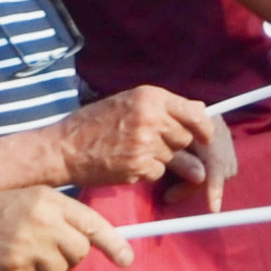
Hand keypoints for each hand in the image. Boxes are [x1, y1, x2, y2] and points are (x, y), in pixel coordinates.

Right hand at [0, 184, 119, 270]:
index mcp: (50, 199)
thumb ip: (59, 216)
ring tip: (20, 253)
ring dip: (44, 267)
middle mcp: (45, 220)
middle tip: (45, 251)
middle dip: (68, 256)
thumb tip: (88, 241)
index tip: (127, 260)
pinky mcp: (14, 267)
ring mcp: (30, 245)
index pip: (92, 223)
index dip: (114, 243)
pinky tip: (7, 263)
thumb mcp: (30, 201)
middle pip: (79, 252)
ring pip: (59, 269)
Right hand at [57, 86, 235, 189]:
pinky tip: (126, 163)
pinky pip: (158, 172)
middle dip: (175, 143)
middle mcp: (151, 118)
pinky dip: (147, 172)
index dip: (204, 128)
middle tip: (151, 142)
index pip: (195, 113)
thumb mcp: (129, 101)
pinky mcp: (138, 167)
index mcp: (151, 97)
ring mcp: (145, 144)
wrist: (64, 147)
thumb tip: (202, 110)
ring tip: (132, 150)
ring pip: (172, 156)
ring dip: (160, 158)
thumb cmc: (94, 123)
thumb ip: (164, 106)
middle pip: (186, 137)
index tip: (206, 136)